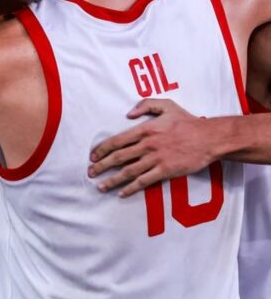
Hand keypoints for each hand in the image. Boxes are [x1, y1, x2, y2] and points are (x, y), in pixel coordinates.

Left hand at [87, 99, 215, 196]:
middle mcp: (147, 145)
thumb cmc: (188, 121)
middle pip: (118, 157)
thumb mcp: (166, 105)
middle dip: (101, 166)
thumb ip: (145, 105)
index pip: (117, 140)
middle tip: (90, 173)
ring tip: (101, 186)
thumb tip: (128, 113)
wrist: (208, 137)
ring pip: (128, 171)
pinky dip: (131, 188)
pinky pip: (144, 181)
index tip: (92, 156)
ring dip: (112, 180)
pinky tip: (122, 193)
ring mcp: (156, 159)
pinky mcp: (165, 171)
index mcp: (145, 129)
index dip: (102, 149)